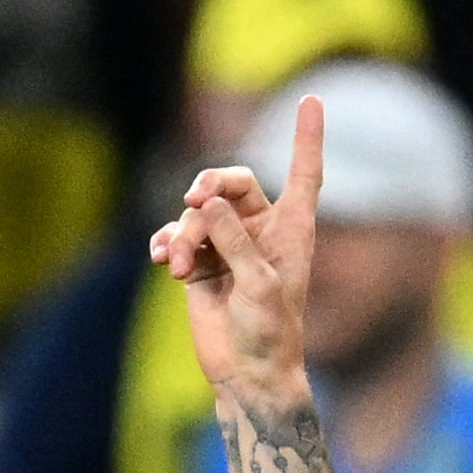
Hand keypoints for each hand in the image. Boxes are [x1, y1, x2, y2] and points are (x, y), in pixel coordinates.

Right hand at [151, 94, 323, 403]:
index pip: (304, 171)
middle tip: (194, 199)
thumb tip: (207, 203)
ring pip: (198, 214)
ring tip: (176, 265)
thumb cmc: (270, 331)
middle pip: (232, 182)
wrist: (247, 373)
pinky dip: (166, 243)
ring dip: (182, 234)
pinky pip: (176, 236)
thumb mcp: (259, 283)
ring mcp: (228, 245)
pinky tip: (161, 259)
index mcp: (292, 229)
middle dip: (208, 185)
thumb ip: (235, 240)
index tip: (311, 99)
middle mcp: (261, 230)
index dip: (307, 136)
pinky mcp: (199, 264)